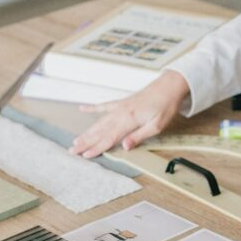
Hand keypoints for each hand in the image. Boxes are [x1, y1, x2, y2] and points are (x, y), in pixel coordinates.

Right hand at [70, 70, 189, 157]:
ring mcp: (119, 107)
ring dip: (87, 131)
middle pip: (100, 131)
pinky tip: (82, 109)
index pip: (109, 138)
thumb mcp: (157, 125)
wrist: (169, 86)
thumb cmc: (165, 106)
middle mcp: (121, 112)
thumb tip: (124, 147)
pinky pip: (103, 105)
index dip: (97, 147)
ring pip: (99, 121)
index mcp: (129, 119)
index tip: (85, 155)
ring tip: (75, 140)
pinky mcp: (121, 102)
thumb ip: (139, 136)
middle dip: (86, 142)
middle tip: (72, 150)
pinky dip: (92, 108)